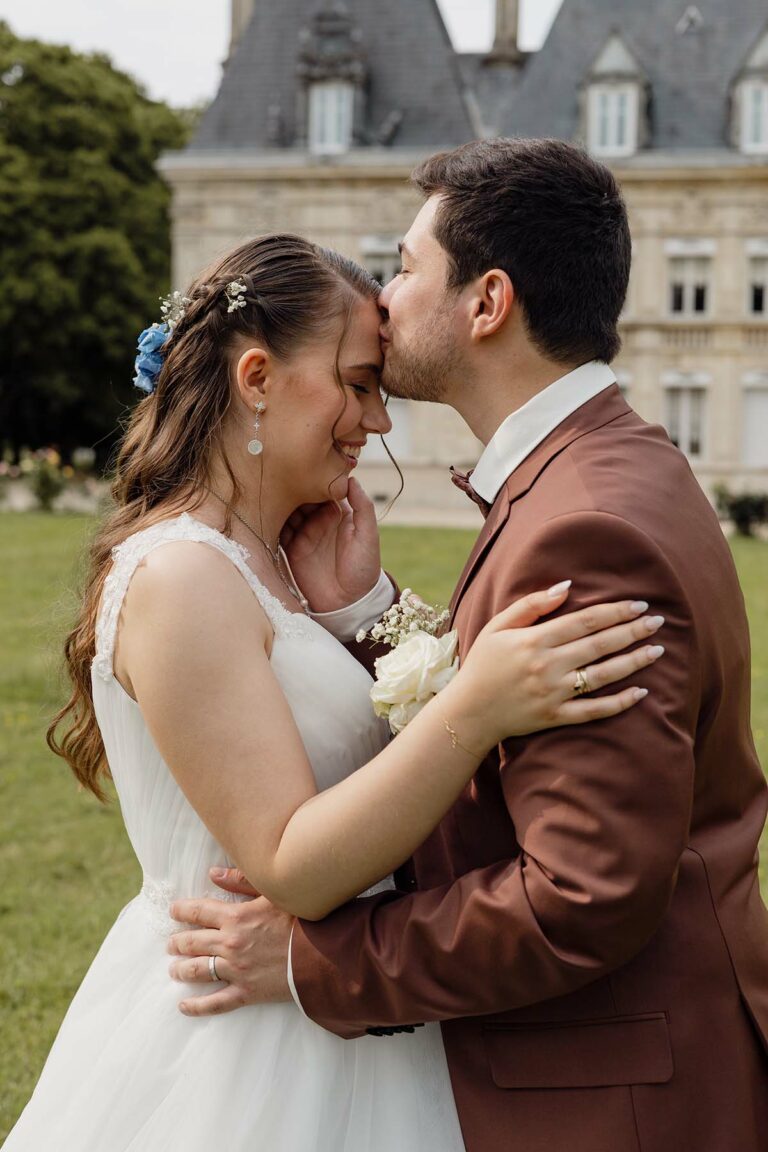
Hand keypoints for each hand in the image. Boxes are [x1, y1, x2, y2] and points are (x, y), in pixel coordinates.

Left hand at [168, 871, 293, 1015]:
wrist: (324, 955)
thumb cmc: (301, 920)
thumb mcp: (273, 892)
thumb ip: (241, 880)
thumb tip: (214, 872)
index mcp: (235, 917)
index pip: (198, 912)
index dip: (182, 911)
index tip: (173, 911)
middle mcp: (230, 944)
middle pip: (193, 942)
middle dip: (177, 942)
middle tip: (171, 943)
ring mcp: (236, 970)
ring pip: (198, 970)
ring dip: (181, 969)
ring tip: (173, 969)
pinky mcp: (246, 992)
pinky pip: (215, 1002)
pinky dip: (197, 1006)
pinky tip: (183, 1006)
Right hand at [280, 477, 381, 612]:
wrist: (349, 603)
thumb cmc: (364, 568)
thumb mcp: (368, 536)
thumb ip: (363, 507)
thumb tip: (351, 479)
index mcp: (339, 514)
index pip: (323, 490)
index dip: (314, 479)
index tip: (306, 468)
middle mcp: (320, 521)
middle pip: (302, 498)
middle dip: (293, 488)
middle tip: (284, 478)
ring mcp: (304, 535)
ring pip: (288, 512)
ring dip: (281, 503)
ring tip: (273, 493)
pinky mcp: (292, 550)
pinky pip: (279, 532)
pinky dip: (272, 522)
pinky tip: (266, 513)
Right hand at [447, 583, 664, 746]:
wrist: (468, 712)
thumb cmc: (483, 664)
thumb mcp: (498, 627)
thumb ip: (531, 605)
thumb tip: (566, 587)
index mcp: (535, 640)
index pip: (585, 621)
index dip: (615, 611)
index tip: (639, 605)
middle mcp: (548, 666)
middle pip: (599, 644)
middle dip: (632, 631)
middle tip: (658, 622)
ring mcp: (554, 693)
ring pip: (603, 675)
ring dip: (634, 662)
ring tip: (658, 650)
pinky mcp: (556, 717)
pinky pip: (594, 710)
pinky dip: (619, 703)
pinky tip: (641, 692)